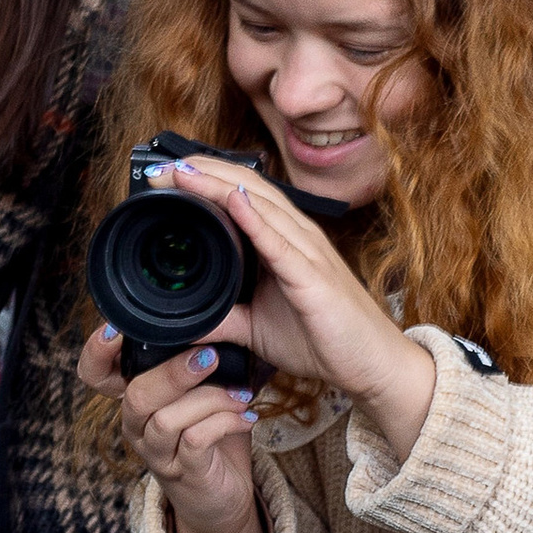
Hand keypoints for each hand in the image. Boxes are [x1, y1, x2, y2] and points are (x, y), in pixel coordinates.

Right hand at [79, 322, 265, 532]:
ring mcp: (157, 452)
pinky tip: (248, 416)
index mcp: (135, 399)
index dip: (95, 351)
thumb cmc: (210, 437)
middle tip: (210, 356)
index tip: (115, 328)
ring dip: (208, 399)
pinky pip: (196, 442)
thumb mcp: (200, 392)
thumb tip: (222, 313)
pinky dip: (225, 423)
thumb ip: (199, 360)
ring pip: (166, 420)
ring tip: (242, 393)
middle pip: (136, 394)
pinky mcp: (184, 473)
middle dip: (173, 372)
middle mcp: (137, 425)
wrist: (221, 498)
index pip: (94, 375)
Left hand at [156, 157, 438, 462]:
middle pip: (246, 188)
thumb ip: (222, 320)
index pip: (240, 197)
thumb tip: (183, 323)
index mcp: (284, 242)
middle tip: (161, 167)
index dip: (204, 181)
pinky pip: (280, 242)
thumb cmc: (325, 340)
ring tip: (184, 171)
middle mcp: (297, 237)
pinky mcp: (314, 277)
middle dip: (202, 173)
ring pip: (260, 205)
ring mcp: (308, 253)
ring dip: (218, 185)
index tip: (164, 176)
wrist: (371, 365)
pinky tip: (233, 199)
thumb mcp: (256, 329)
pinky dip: (255, 219)